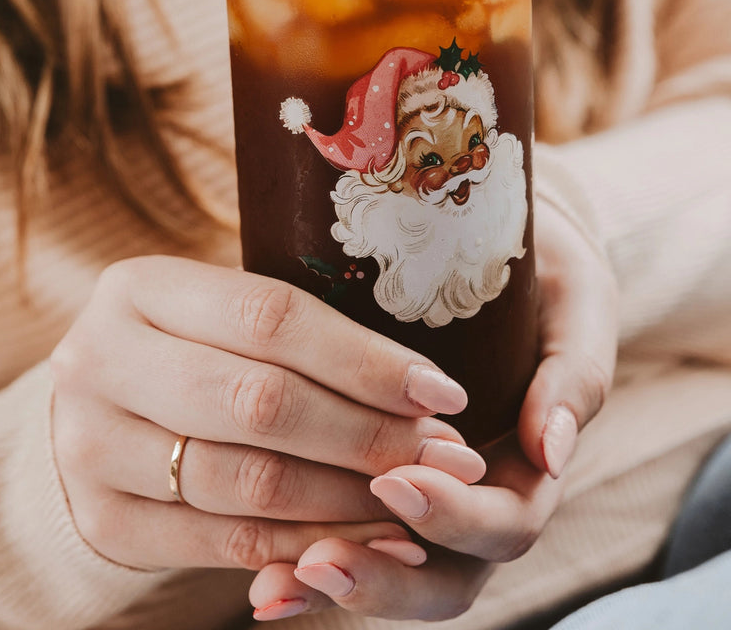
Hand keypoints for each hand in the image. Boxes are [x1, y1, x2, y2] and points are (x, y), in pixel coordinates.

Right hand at [50, 255, 487, 570]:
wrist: (97, 414)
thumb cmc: (185, 350)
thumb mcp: (215, 312)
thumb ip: (293, 333)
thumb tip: (425, 387)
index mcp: (137, 287)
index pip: (269, 317)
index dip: (364, 358)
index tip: (441, 389)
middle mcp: (98, 360)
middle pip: (260, 403)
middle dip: (369, 434)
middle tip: (445, 453)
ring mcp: (91, 446)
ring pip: (250, 482)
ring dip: (351, 497)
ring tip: (416, 495)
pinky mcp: (103, 521)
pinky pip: (227, 543)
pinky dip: (309, 546)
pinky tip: (364, 539)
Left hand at [249, 195, 618, 621]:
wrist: (486, 247)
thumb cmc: (538, 273)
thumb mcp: (572, 305)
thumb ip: (573, 373)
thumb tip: (548, 451)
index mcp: (530, 469)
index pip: (503, 525)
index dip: (452, 516)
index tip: (391, 482)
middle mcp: (476, 499)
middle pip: (442, 575)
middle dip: (383, 576)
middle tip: (319, 562)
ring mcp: (422, 497)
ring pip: (386, 569)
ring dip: (334, 583)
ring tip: (274, 585)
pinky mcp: (366, 480)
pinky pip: (339, 534)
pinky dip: (297, 560)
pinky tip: (259, 580)